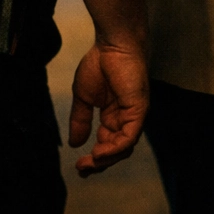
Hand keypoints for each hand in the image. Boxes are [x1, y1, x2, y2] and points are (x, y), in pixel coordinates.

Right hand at [68, 41, 148, 175]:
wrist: (112, 44)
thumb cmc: (100, 63)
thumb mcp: (84, 97)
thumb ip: (80, 120)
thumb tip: (74, 144)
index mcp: (114, 116)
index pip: (107, 144)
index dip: (94, 158)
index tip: (78, 166)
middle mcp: (126, 119)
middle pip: (117, 151)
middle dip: (99, 163)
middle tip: (82, 170)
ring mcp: (134, 115)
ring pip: (124, 147)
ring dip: (106, 159)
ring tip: (90, 163)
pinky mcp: (139, 110)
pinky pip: (129, 136)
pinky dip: (115, 147)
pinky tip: (100, 152)